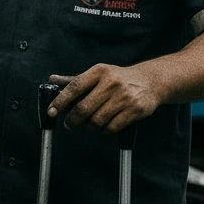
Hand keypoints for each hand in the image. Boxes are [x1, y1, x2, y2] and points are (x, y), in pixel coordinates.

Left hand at [46, 64, 162, 132]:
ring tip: (88, 125)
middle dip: (73, 121)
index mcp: (99, 71)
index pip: (74, 87)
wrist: (151, 81)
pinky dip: (103, 131)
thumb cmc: (119, 78)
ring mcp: (124, 97)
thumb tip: (52, 80)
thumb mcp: (98, 74)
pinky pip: (111, 128)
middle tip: (69, 124)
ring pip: (96, 121)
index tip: (51, 112)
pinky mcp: (135, 110)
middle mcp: (111, 83)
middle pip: (84, 109)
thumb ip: (75, 80)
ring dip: (88, 127)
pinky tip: (103, 126)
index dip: (60, 101)